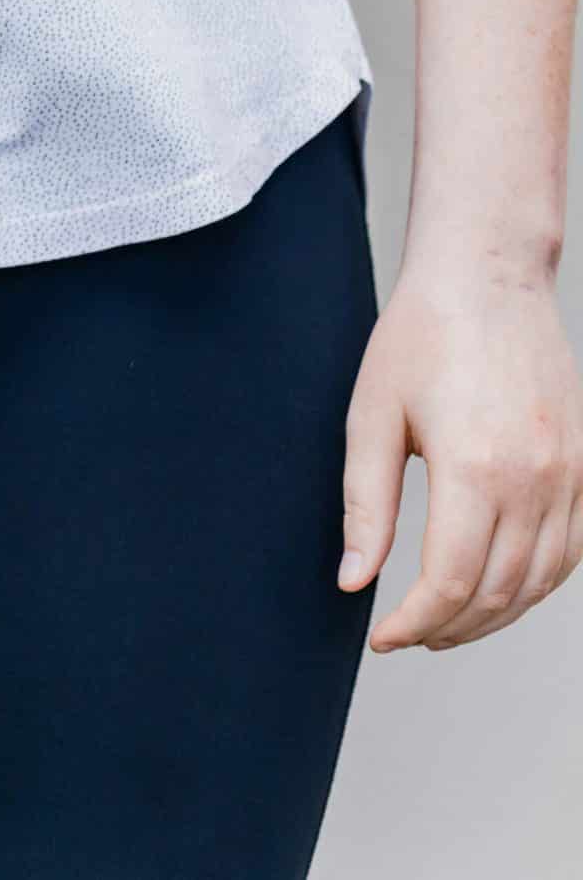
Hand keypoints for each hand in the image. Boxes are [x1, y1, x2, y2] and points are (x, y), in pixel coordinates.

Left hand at [341, 262, 582, 649]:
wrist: (490, 279)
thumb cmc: (420, 337)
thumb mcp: (371, 416)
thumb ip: (364, 505)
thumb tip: (354, 580)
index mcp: (475, 470)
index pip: (450, 583)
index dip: (412, 623)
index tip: (379, 636)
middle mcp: (536, 481)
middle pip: (497, 592)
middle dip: (448, 628)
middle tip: (405, 636)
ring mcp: (571, 477)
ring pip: (540, 581)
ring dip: (492, 616)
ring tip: (444, 624)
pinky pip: (571, 552)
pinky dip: (535, 585)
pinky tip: (496, 588)